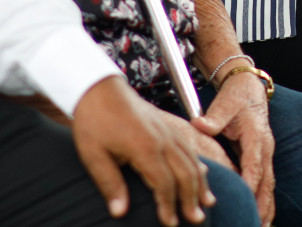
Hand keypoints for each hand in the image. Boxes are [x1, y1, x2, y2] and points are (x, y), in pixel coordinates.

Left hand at [72, 76, 214, 225]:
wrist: (98, 87)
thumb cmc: (93, 120)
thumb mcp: (93, 156)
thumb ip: (109, 184)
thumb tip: (119, 212)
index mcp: (144, 147)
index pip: (164, 183)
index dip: (168, 206)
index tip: (169, 224)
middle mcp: (162, 139)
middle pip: (186, 173)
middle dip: (192, 199)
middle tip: (197, 220)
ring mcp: (167, 130)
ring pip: (192, 160)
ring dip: (201, 183)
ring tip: (208, 202)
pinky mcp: (167, 125)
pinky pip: (189, 147)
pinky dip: (199, 163)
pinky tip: (204, 173)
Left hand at [192, 73, 275, 223]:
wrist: (249, 88)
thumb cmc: (235, 97)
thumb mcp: (224, 104)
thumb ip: (214, 118)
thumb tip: (199, 124)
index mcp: (256, 136)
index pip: (254, 163)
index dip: (250, 182)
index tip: (244, 199)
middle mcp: (265, 148)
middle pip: (266, 181)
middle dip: (262, 204)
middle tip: (254, 223)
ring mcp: (266, 154)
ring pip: (269, 186)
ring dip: (266, 207)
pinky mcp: (262, 159)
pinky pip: (266, 183)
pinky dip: (265, 201)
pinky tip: (260, 217)